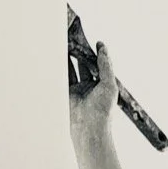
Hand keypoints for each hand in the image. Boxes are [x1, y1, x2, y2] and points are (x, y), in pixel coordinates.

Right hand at [68, 28, 117, 145]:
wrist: (89, 129)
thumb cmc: (103, 110)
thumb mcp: (109, 85)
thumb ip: (105, 65)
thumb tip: (102, 47)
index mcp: (103, 85)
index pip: (99, 65)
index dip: (96, 54)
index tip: (94, 41)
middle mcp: (91, 87)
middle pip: (85, 65)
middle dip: (81, 53)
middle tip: (77, 39)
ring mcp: (78, 90)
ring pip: (73, 69)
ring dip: (70, 58)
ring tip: (66, 43)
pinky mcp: (68, 94)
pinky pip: (64, 77)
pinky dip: (61, 67)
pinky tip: (59, 56)